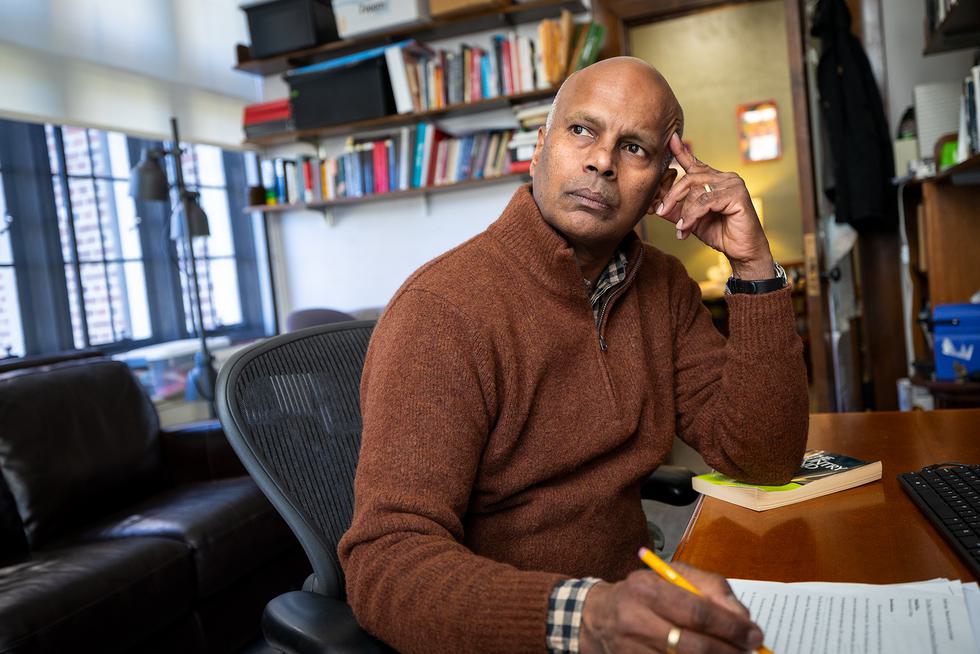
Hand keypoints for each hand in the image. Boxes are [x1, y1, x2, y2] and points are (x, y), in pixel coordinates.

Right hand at [579, 564, 763, 653]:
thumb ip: (709, 588)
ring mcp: (632, 649)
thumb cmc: (644, 594)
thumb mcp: (672, 576)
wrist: (597, 616)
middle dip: (729, 651)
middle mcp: (636, 619)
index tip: (754, 635)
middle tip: (750, 652)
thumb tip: (742, 617)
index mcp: (647, 589)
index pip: (697, 611)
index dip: (731, 626)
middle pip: (694, 645)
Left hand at [655, 133, 773, 279]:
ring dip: (684, 212)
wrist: (742, 251)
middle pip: (689, 178)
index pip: (694, 163)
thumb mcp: (691, 221)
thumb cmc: (720, 233)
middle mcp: (724, 177)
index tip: (670, 138)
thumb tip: (656, 206)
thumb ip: (676, 211)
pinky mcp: (737, 194)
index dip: (681, 151)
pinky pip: (706, 201)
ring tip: (681, 229)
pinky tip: (687, 228)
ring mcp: (733, 183)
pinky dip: (692, 215)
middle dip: (672, 196)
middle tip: (661, 212)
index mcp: (714, 180)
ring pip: (696, 190)